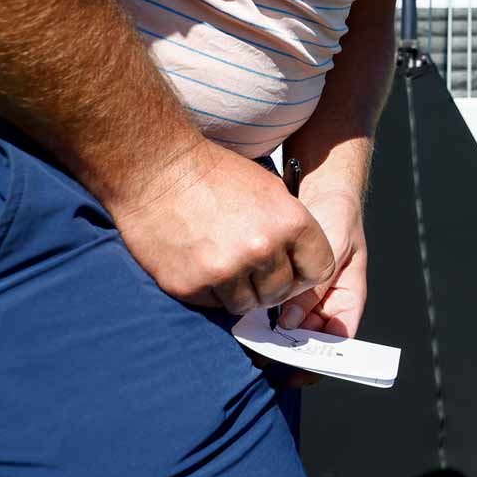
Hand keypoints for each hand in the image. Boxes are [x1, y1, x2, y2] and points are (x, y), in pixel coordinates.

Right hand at [108, 140, 335, 315]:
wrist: (157, 170)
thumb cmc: (214, 175)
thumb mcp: (270, 190)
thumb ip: (288, 229)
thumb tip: (298, 263)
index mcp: (289, 222)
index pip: (319, 269)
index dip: (305, 272)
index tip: (292, 270)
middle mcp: (261, 250)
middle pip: (281, 293)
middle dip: (270, 286)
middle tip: (252, 270)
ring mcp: (225, 271)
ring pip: (247, 305)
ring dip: (239, 292)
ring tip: (224, 266)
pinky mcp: (191, 286)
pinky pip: (212, 304)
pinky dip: (209, 291)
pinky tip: (199, 265)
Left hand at [271, 186, 367, 388]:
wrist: (322, 187)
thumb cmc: (336, 214)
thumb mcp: (333, 247)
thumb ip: (315, 285)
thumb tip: (290, 323)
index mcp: (347, 297)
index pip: (339, 338)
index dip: (322, 359)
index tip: (299, 371)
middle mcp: (326, 302)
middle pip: (310, 339)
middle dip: (289, 351)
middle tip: (263, 359)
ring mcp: (304, 295)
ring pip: (289, 328)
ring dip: (272, 336)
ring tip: (251, 344)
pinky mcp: (283, 286)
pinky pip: (273, 309)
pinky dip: (261, 317)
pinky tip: (245, 321)